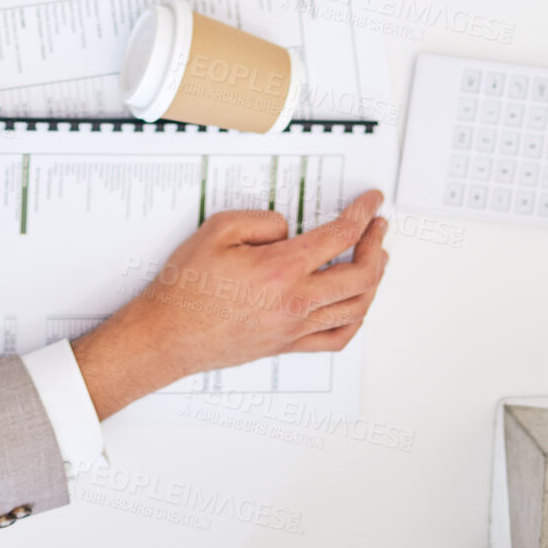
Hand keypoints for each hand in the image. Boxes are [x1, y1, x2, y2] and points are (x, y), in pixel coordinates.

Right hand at [71, 190, 387, 419]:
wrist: (169, 334)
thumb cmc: (187, 286)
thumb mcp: (218, 229)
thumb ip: (262, 220)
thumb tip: (289, 229)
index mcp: (281, 269)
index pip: (339, 237)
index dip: (362, 215)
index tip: (372, 202)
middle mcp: (295, 302)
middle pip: (360, 275)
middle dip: (376, 244)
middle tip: (378, 227)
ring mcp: (295, 328)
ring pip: (356, 308)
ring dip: (373, 280)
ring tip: (376, 260)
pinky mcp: (288, 345)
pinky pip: (337, 338)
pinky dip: (356, 318)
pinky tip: (357, 305)